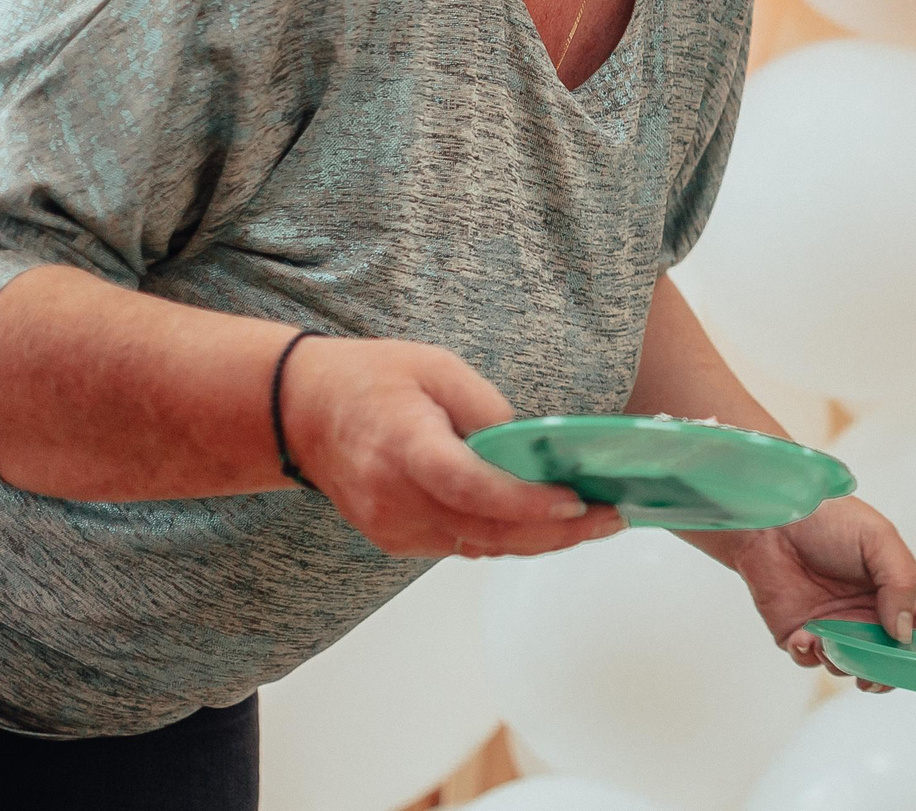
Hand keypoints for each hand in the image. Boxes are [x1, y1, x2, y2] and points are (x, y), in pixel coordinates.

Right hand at [279, 335, 623, 558]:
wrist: (302, 413)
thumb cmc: (373, 380)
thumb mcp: (438, 368)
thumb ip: (488, 410)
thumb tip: (537, 449)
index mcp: (404, 446)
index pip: (468, 487)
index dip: (524, 502)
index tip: (574, 502)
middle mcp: (395, 498)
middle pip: (486, 532)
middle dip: (558, 532)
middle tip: (614, 518)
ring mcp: (393, 527)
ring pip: (481, 548)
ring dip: (541, 541)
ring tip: (597, 523)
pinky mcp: (396, 540)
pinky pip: (463, 546)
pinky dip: (508, 538)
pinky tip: (548, 524)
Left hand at [731, 496, 915, 691]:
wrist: (773, 520)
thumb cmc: (832, 520)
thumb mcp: (879, 539)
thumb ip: (900, 584)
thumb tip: (905, 634)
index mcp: (899, 591)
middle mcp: (872, 615)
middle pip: (893, 661)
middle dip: (887, 674)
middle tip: (875, 675)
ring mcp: (838, 627)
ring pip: (854, 668)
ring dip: (844, 664)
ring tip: (828, 639)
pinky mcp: (802, 635)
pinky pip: (811, 661)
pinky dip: (809, 655)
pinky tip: (804, 635)